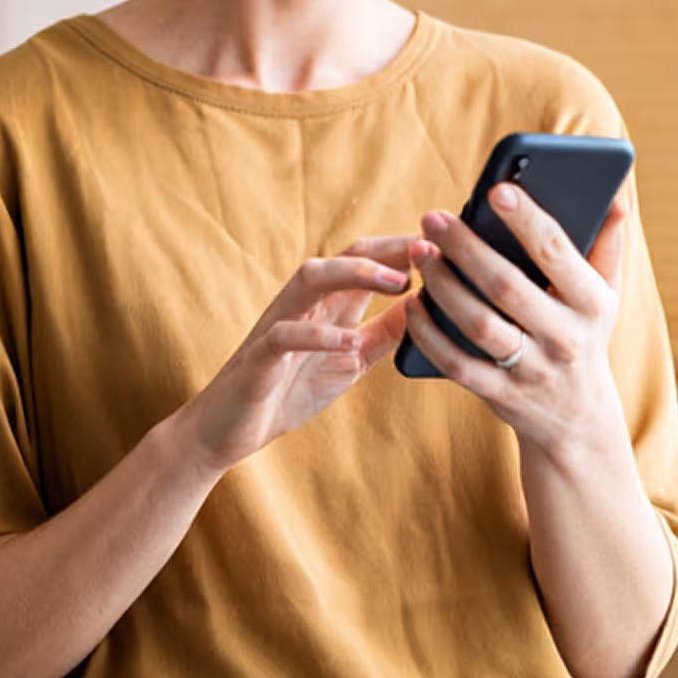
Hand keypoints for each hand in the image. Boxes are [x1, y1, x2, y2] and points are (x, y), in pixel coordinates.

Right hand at [175, 238, 418, 472]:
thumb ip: (383, 333)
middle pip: (343, 256)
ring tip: (399, 282)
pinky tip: (349, 340)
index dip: (405, 250)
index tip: (448, 246)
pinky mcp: (258, 358)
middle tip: (431, 251)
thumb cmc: (290, 390)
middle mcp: (304, 306)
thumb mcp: (351, 361)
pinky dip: (317, 335)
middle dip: (387, 249)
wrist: (229, 431)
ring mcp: (278, 326)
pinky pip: (284, 335)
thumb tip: (427, 307)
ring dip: (356, 274)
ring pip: (310, 278)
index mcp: (328, 306)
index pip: (366, 260)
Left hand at [405, 185, 632, 465]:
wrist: (577, 420)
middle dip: (466, 248)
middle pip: (507, 286)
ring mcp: (531, 370)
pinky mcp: (500, 396)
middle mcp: (564, 338)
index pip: (557, 252)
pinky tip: (414, 303)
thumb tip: (614, 196)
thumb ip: (607, 245)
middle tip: (433, 218)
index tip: (497, 189)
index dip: (526, 220)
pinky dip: (430, 333)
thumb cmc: (585, 337)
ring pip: (479, 324)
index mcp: (591, 304)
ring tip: (419, 252)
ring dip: (443, 285)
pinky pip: (457, 363)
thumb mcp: (606, 296)